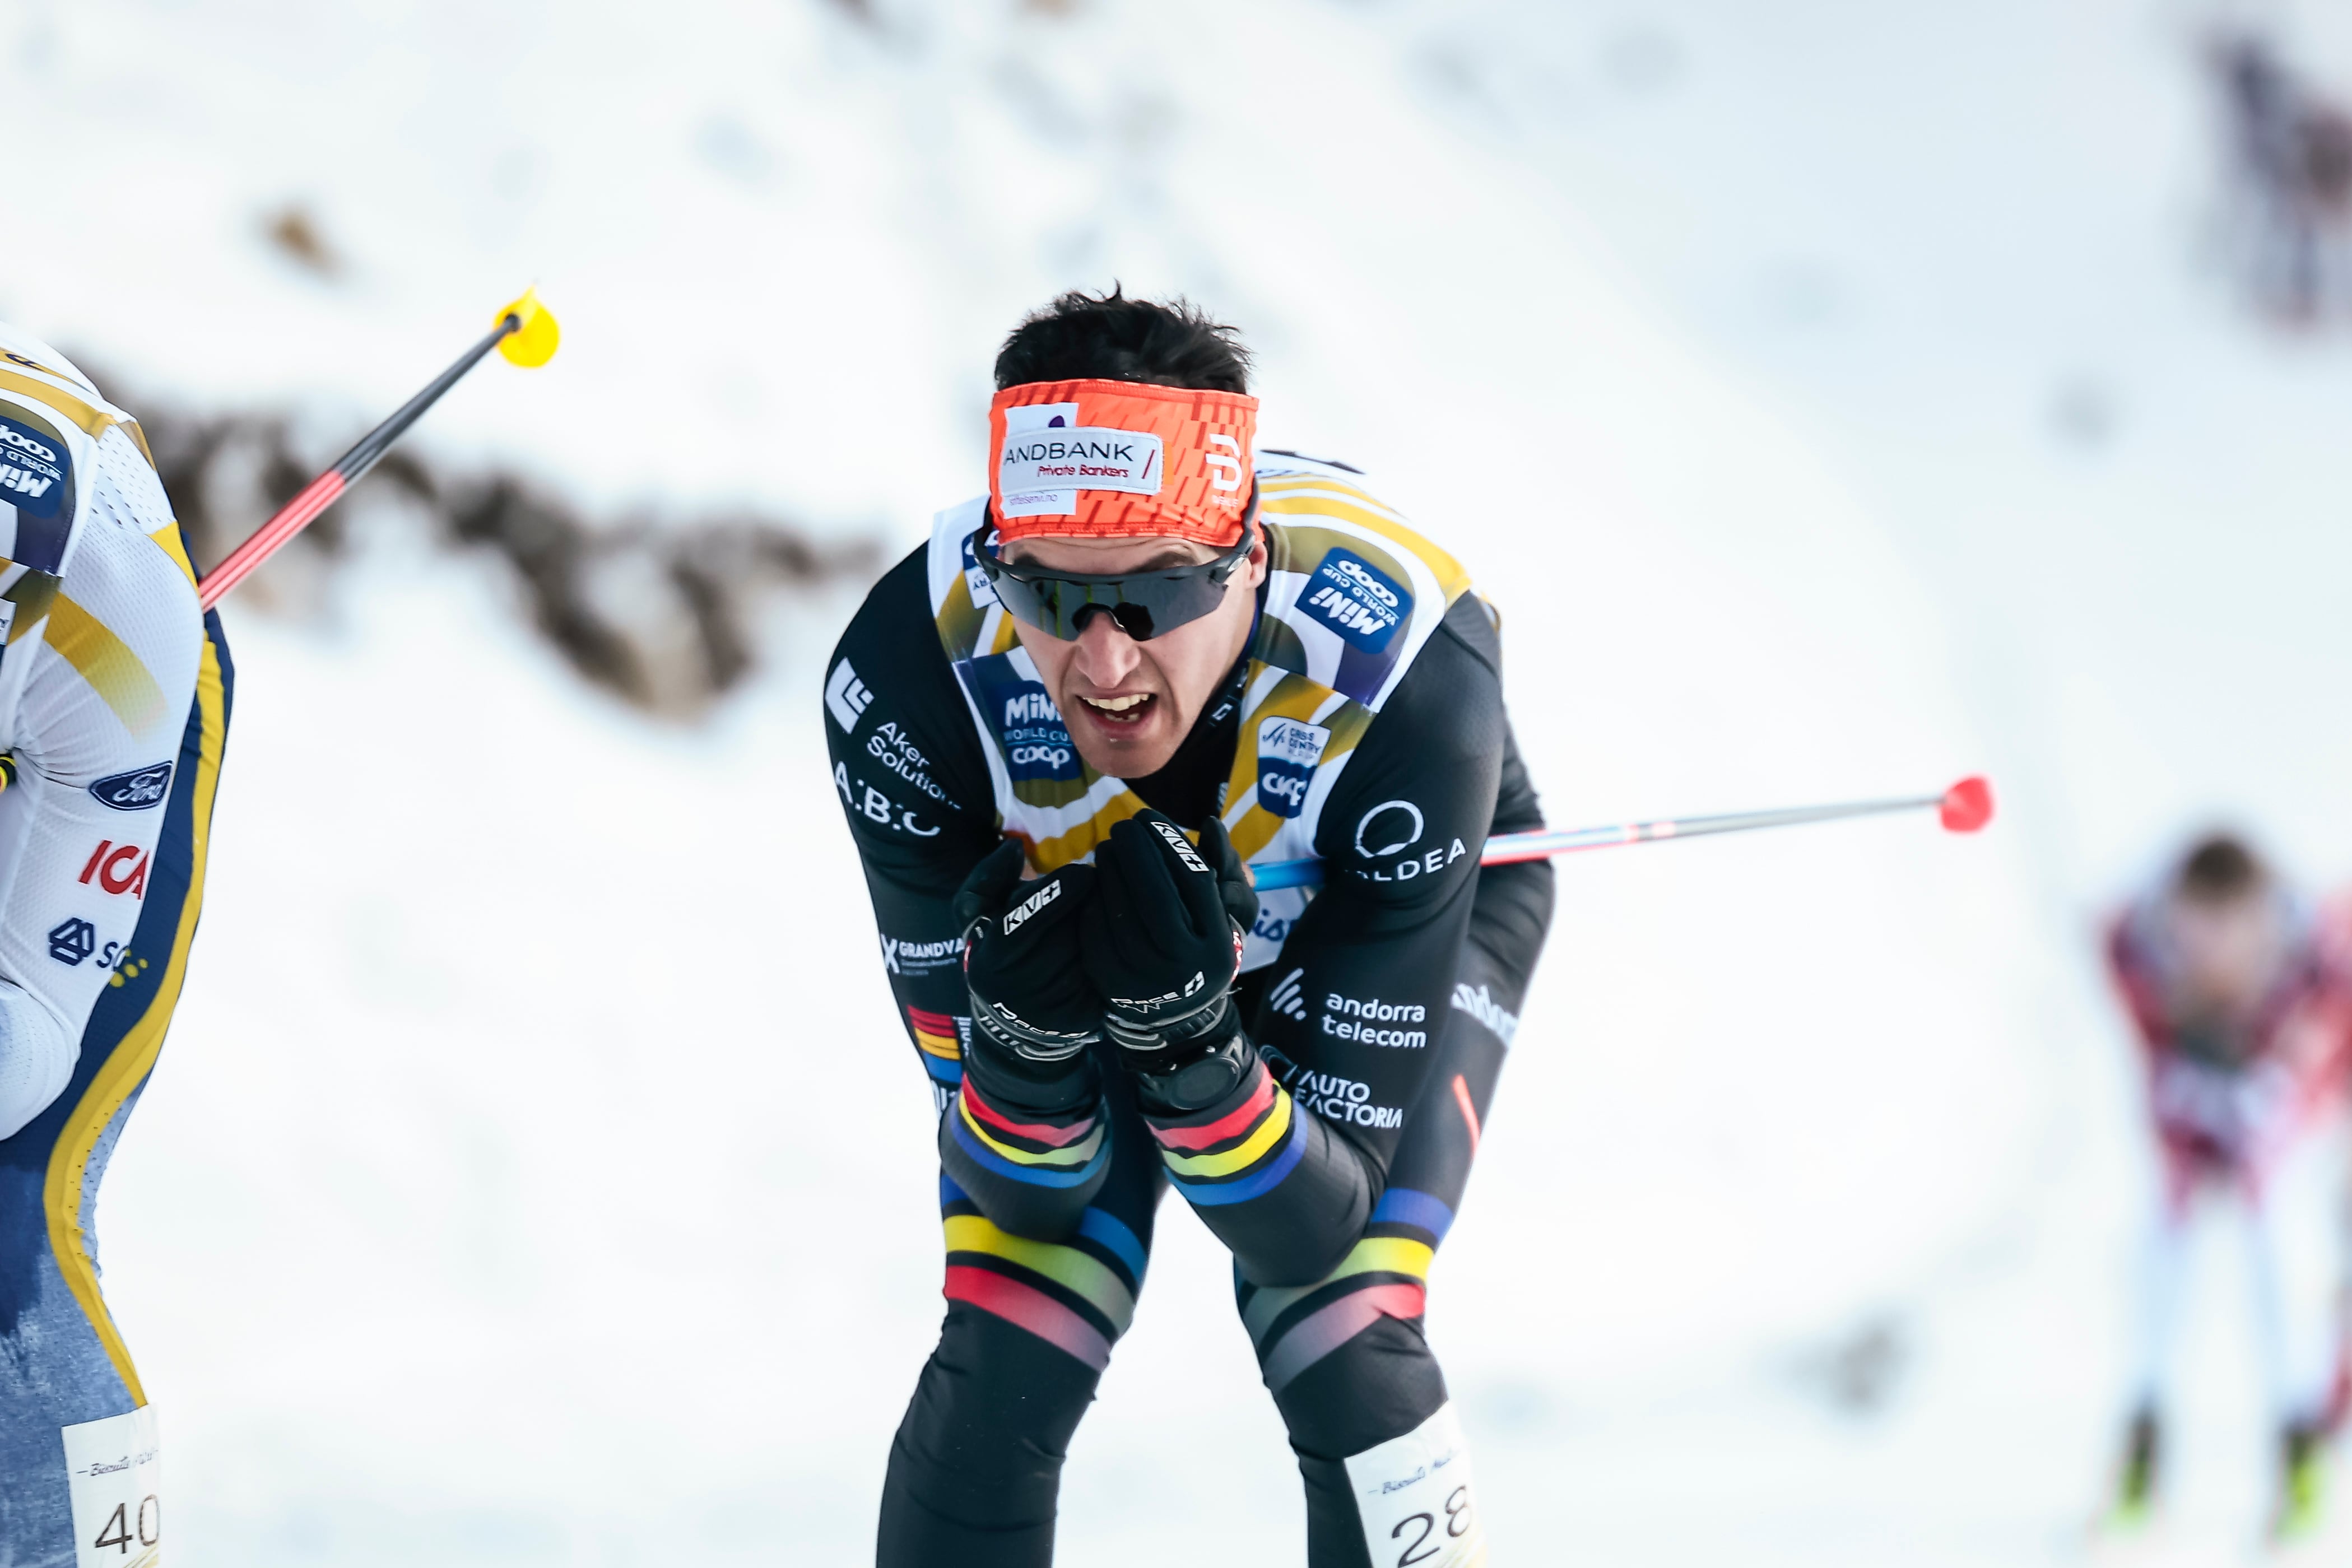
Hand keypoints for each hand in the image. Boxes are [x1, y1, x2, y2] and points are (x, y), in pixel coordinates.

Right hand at [956, 841, 1103, 1097]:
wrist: (1015, 1021)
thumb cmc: (997, 953)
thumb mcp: (976, 917)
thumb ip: (987, 879)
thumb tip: (1014, 847)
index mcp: (988, 962)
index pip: (1021, 922)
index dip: (1054, 894)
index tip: (1082, 871)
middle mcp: (1016, 992)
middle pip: (1062, 935)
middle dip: (1084, 907)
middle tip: (1099, 886)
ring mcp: (1050, 1010)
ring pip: (1088, 953)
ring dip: (1102, 926)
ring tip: (1105, 910)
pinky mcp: (1082, 1017)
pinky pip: (1106, 973)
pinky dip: (1112, 951)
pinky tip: (1113, 938)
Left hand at [1081, 812, 1258, 1083]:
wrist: (1176, 1014)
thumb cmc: (1201, 946)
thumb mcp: (1227, 913)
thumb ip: (1225, 866)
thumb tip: (1210, 825)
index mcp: (1218, 942)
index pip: (1194, 877)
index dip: (1168, 839)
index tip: (1149, 817)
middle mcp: (1186, 963)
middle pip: (1156, 893)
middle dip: (1135, 850)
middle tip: (1123, 828)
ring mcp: (1147, 978)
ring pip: (1121, 909)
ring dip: (1109, 870)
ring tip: (1107, 849)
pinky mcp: (1112, 983)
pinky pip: (1096, 930)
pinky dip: (1093, 899)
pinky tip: (1094, 881)